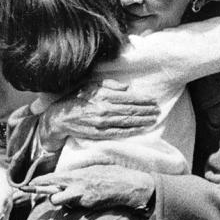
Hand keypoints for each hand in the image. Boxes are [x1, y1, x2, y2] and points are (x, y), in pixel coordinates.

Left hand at [34, 166, 154, 210]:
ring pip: (63, 202)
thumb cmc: (113, 172)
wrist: (129, 185)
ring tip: (67, 193)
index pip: (54, 179)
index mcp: (79, 174)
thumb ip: (79, 169)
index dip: (40, 182)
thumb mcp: (95, 165)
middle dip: (46, 195)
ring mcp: (83, 199)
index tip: (29, 184)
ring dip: (62, 199)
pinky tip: (83, 196)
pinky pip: (75, 205)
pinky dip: (74, 202)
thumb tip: (66, 171)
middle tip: (41, 192)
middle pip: (53, 196)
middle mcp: (79, 188)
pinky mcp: (89, 207)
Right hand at [40, 79, 160, 149]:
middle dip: (147, 110)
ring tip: (154, 118)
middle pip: (131, 110)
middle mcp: (104, 109)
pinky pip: (120, 133)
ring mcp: (102, 123)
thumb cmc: (77, 98)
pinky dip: (133, 130)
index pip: (129, 98)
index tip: (153, 100)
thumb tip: (128, 88)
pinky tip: (142, 129)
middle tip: (158, 109)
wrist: (60, 117)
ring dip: (143, 120)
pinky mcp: (99, 134)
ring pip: (128, 122)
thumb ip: (111, 85)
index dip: (143, 100)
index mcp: (103, 95)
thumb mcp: (92, 85)